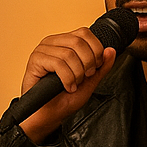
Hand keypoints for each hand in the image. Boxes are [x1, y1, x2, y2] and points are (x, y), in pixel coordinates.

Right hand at [18, 27, 117, 142]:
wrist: (49, 114)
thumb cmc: (64, 98)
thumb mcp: (90, 81)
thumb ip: (102, 66)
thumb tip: (111, 50)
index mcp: (65, 42)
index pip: (84, 33)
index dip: (95, 50)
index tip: (95, 67)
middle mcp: (53, 43)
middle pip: (78, 41)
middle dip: (88, 63)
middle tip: (85, 77)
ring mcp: (42, 50)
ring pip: (69, 54)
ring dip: (77, 73)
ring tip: (74, 84)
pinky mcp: (35, 60)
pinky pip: (57, 63)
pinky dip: (67, 78)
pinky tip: (67, 86)